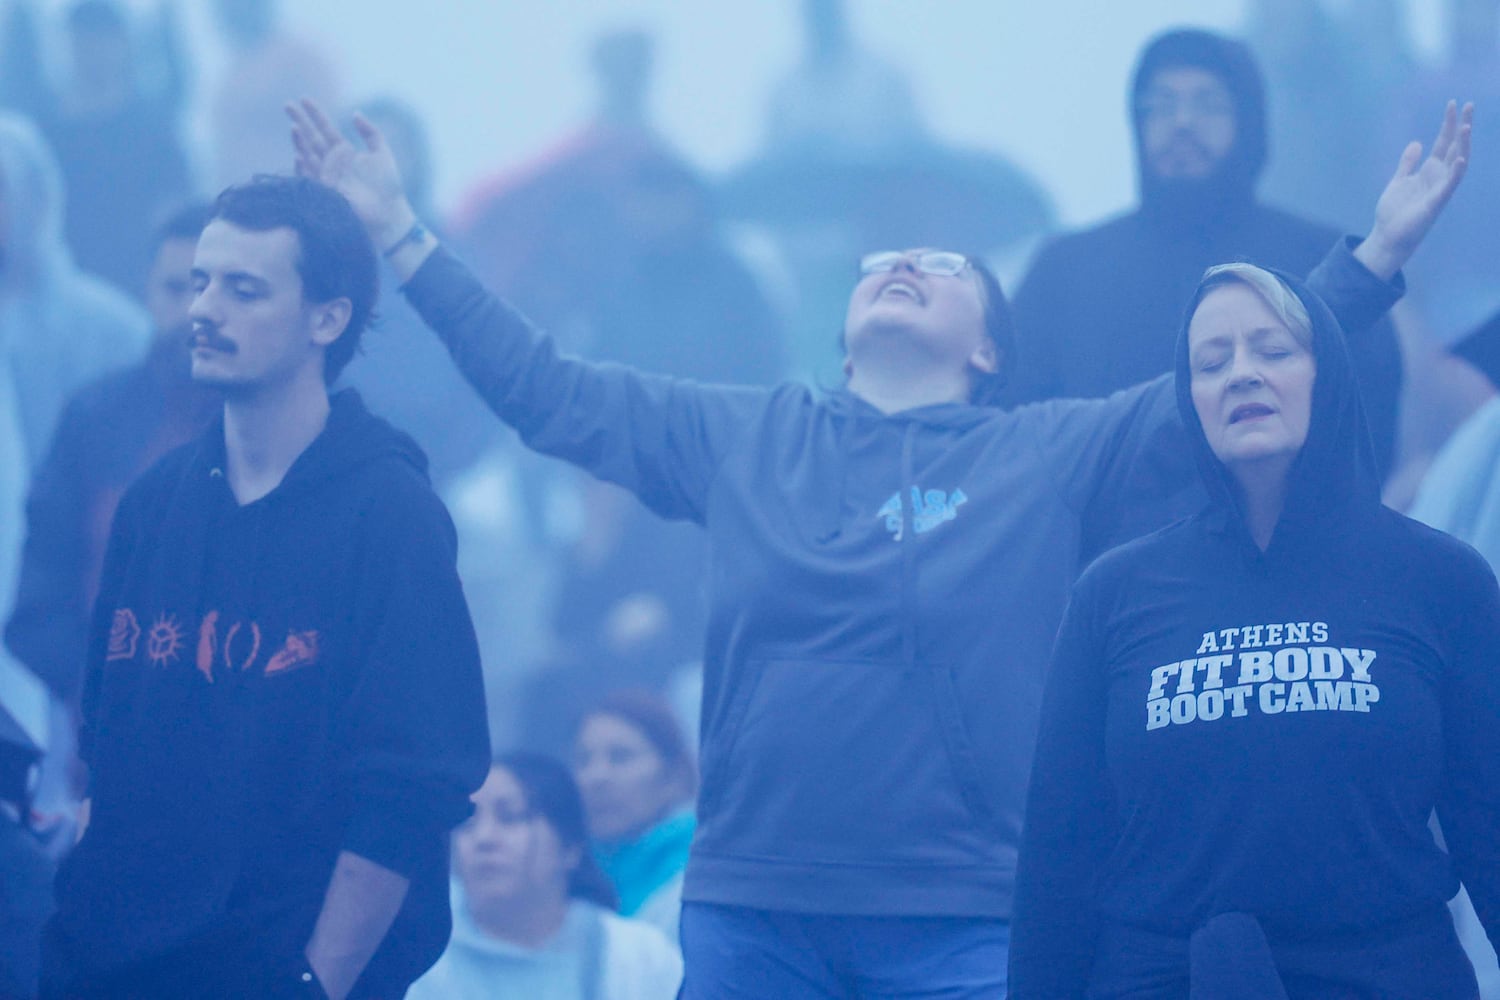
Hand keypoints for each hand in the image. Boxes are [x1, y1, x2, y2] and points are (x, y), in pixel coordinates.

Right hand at [286, 98, 416, 251]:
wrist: (389, 214)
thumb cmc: (388, 186)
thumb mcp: (382, 153)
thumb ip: (370, 132)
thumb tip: (354, 113)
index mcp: (344, 152)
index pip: (325, 128)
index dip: (315, 113)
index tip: (304, 98)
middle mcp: (332, 162)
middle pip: (312, 138)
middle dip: (300, 121)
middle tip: (287, 104)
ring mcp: (327, 176)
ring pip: (308, 155)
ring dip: (300, 141)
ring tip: (294, 126)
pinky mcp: (327, 192)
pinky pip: (311, 178)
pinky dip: (304, 168)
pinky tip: (299, 156)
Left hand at [1357, 100, 1472, 280]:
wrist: (1388, 237)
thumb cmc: (1395, 212)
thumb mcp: (1399, 181)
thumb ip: (1408, 163)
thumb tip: (1417, 143)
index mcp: (1429, 171)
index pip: (1443, 142)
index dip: (1448, 123)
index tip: (1453, 104)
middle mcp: (1438, 177)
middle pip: (1454, 147)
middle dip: (1461, 126)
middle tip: (1468, 105)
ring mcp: (1439, 189)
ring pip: (1456, 163)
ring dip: (1462, 145)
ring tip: (1465, 126)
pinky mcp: (1435, 203)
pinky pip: (1449, 186)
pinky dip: (1455, 172)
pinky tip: (1460, 159)